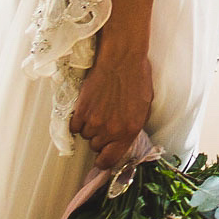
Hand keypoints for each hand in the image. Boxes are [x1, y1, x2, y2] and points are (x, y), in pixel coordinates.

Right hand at [69, 45, 153, 169]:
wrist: (122, 58)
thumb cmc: (137, 78)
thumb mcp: (144, 108)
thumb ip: (132, 127)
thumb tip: (123, 140)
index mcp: (129, 131)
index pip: (110, 160)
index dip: (104, 160)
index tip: (102, 156)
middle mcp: (111, 130)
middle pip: (96, 146)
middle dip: (100, 137)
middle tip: (105, 119)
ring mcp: (94, 121)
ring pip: (85, 135)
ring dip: (89, 126)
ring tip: (98, 108)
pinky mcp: (81, 110)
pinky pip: (74, 126)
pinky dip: (78, 119)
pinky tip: (87, 107)